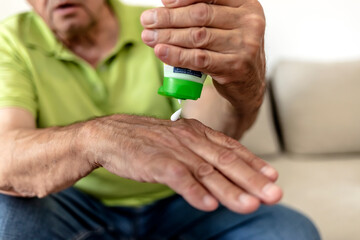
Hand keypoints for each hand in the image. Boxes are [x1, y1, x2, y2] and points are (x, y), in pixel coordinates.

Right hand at [85, 115, 281, 213]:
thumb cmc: (148, 141)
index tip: (273, 176)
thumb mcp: (179, 141)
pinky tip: (208, 205)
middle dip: (252, 180)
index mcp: (198, 133)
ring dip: (229, 191)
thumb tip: (223, 175)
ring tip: (250, 206)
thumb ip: (201, 154)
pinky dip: (194, 192)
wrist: (111, 135)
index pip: (231, 148)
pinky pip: (177, 177)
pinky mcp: (155, 162)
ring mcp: (173, 150)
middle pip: (226, 161)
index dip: (254, 163)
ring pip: (206, 172)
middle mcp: (190, 140)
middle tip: (274, 194)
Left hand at [140, 0, 265, 98]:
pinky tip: (161, 52)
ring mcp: (244, 46)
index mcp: (246, 4)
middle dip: (169, 17)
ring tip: (149, 36)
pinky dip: (176, 55)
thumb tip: (166, 3)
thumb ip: (204, 13)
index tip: (164, 2)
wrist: (249, 83)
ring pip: (197, 37)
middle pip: (201, 15)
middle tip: (147, 20)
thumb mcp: (226, 25)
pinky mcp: (234, 67)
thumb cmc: (231, 49)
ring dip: (168, 36)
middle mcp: (249, 22)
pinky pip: (199, 59)